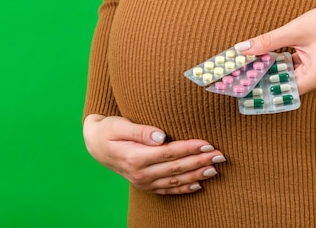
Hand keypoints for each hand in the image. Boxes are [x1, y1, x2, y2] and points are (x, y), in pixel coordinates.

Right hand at [83, 114, 225, 194]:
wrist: (96, 145)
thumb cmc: (109, 130)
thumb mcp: (119, 125)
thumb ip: (140, 130)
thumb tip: (160, 135)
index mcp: (135, 157)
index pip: (169, 153)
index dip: (189, 148)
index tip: (207, 144)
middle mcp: (140, 173)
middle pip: (176, 168)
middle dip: (199, 162)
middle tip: (219, 155)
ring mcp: (143, 182)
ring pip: (175, 180)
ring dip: (197, 175)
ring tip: (215, 168)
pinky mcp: (145, 185)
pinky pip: (168, 189)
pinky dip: (184, 188)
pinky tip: (199, 184)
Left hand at [234, 0, 315, 95]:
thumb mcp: (295, 30)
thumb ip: (267, 41)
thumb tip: (242, 49)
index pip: (281, 89)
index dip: (259, 85)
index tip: (240, 81)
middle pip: (283, 85)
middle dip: (261, 77)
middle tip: (238, 73)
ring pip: (286, 79)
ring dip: (269, 71)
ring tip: (246, 65)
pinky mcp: (315, 72)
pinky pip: (293, 72)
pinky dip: (279, 66)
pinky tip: (263, 60)